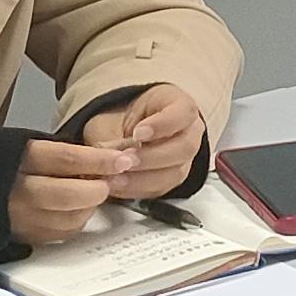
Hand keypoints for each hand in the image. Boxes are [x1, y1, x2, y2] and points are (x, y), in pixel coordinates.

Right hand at [6, 132, 139, 246]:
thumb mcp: (20, 143)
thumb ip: (58, 152)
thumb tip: (102, 157)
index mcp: (16, 158)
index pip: (66, 159)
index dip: (99, 160)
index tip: (123, 160)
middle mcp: (15, 190)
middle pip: (68, 194)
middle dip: (96, 189)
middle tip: (108, 182)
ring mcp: (17, 218)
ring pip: (67, 220)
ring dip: (88, 208)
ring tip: (91, 194)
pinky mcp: (20, 236)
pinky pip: (58, 234)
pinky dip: (74, 222)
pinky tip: (75, 210)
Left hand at [74, 89, 205, 204]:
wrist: (124, 133)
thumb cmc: (123, 118)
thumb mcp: (115, 117)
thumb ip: (113, 133)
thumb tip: (105, 152)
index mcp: (180, 106)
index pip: (184, 113)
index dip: (163, 125)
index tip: (138, 133)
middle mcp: (190, 132)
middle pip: (184, 148)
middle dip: (152, 157)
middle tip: (126, 160)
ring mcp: (185, 158)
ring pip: (176, 172)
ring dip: (144, 178)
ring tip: (117, 178)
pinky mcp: (172, 179)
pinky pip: (162, 188)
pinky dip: (139, 189)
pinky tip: (120, 186)